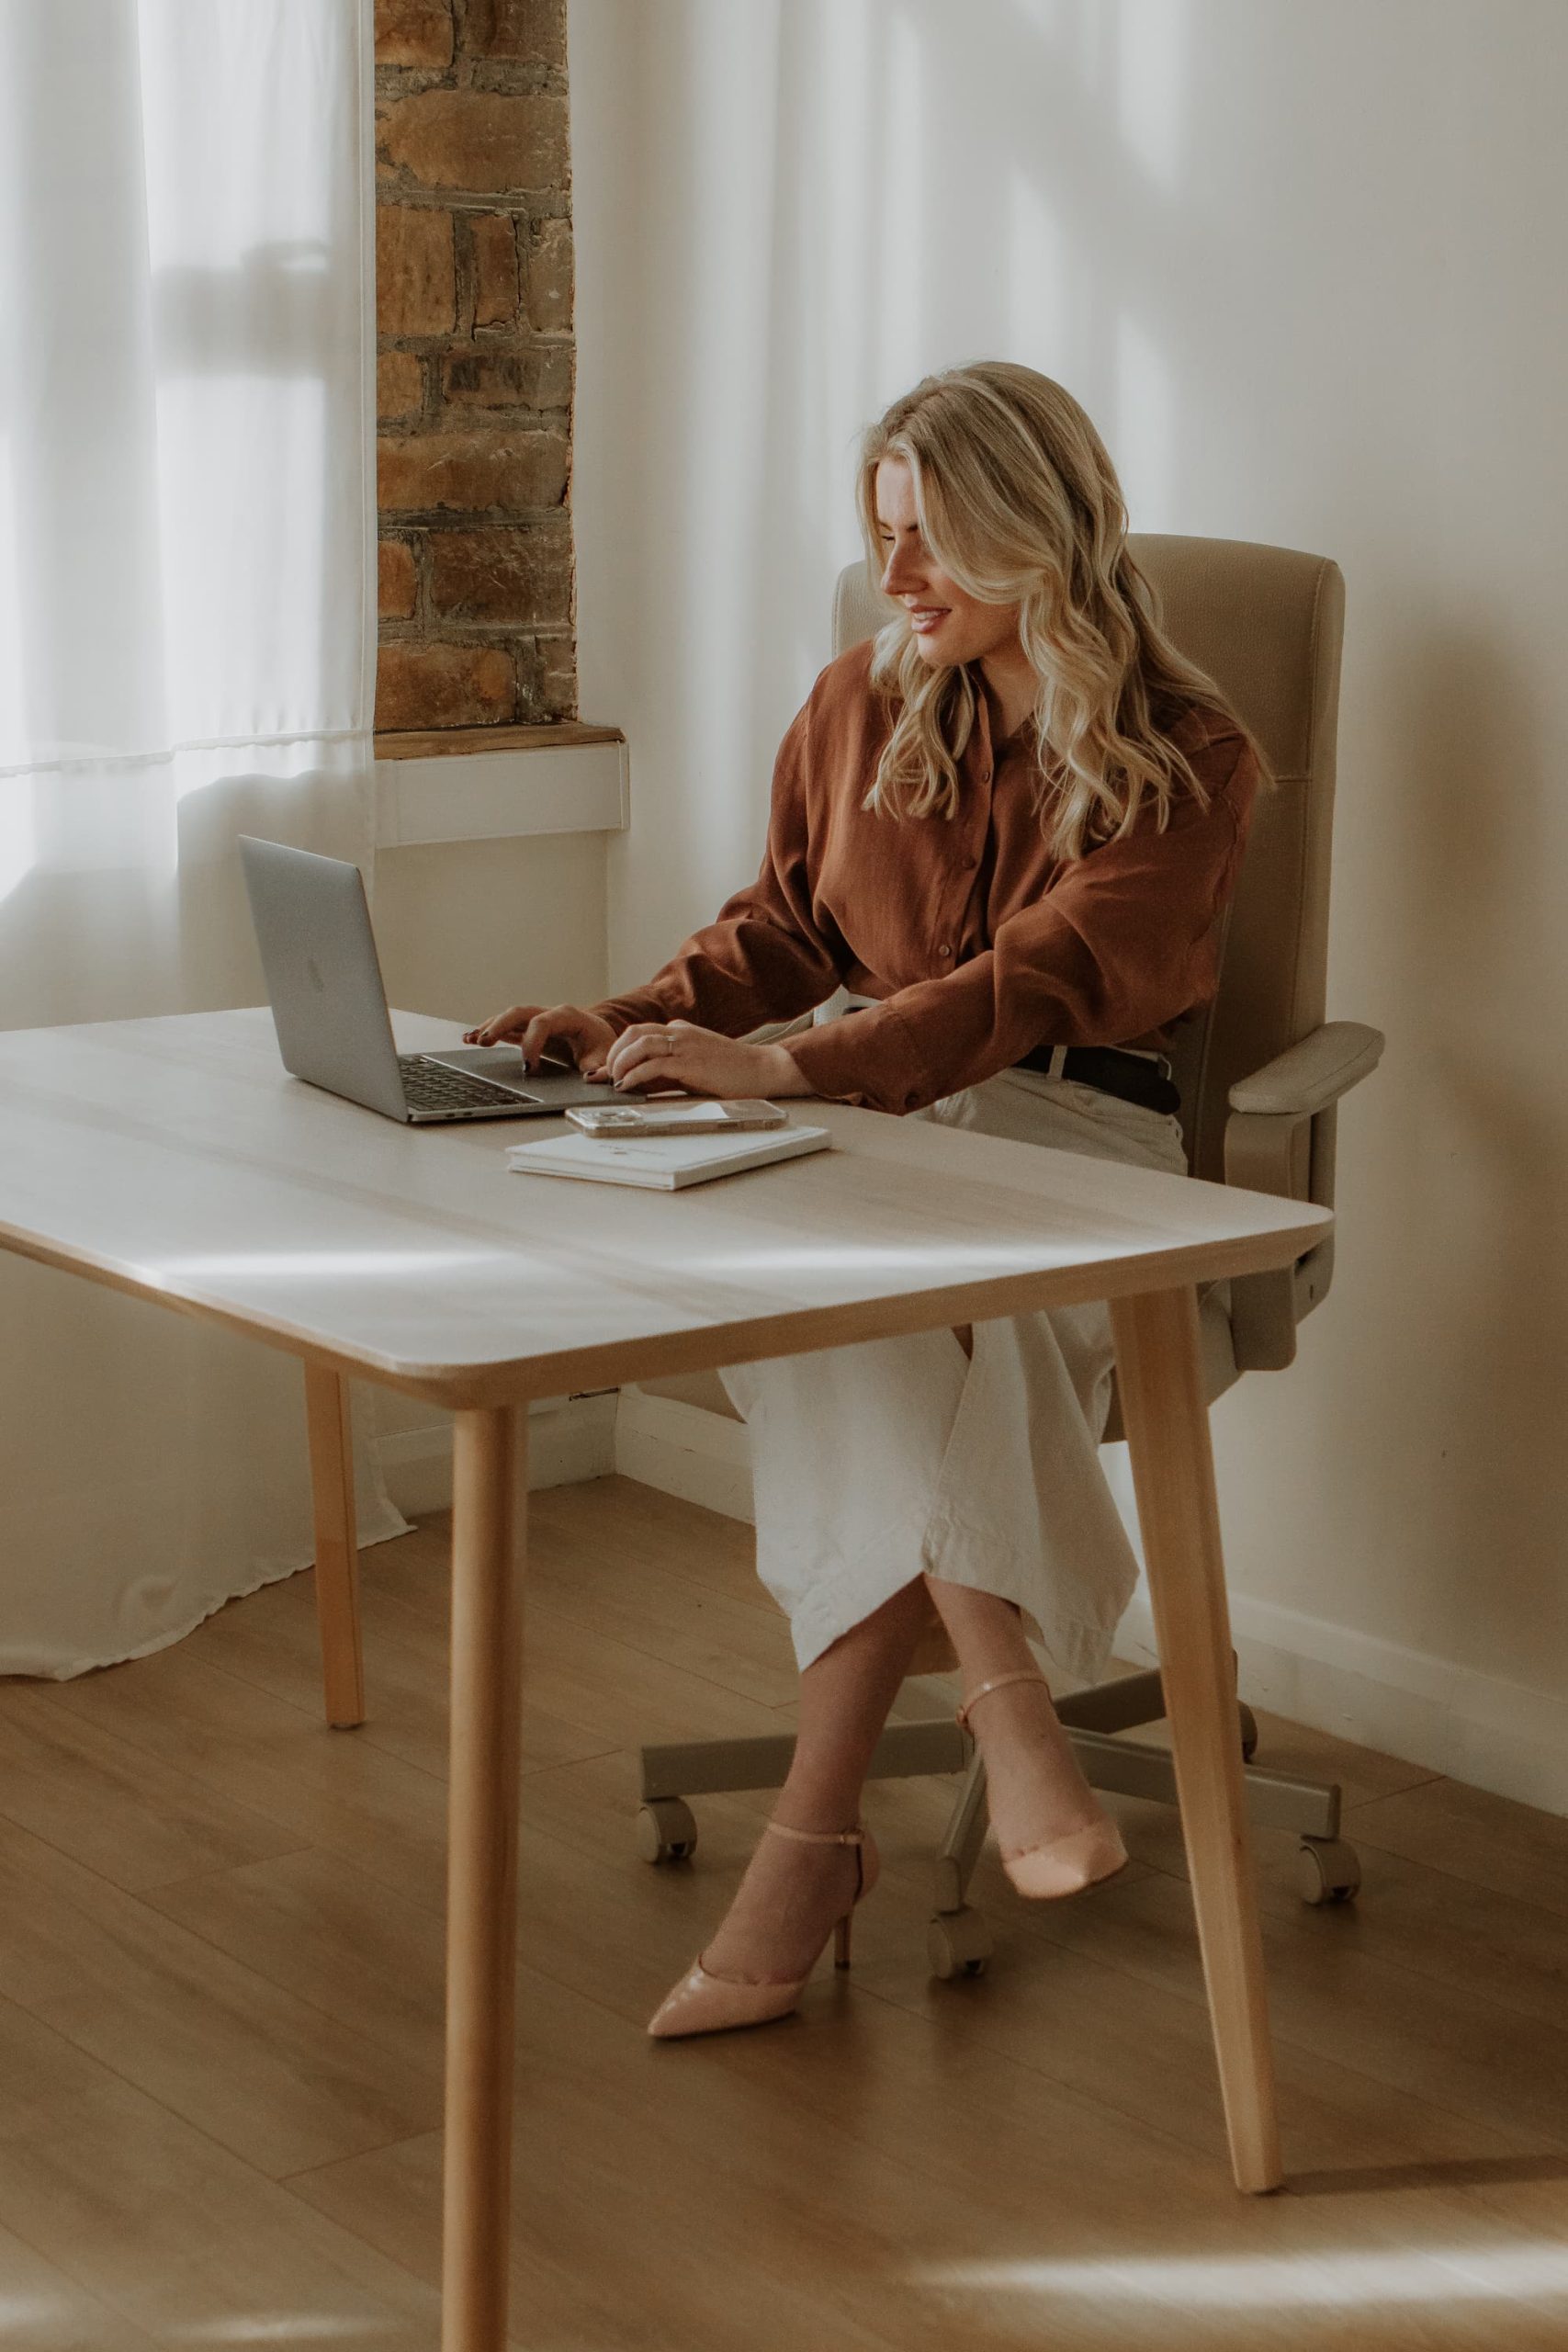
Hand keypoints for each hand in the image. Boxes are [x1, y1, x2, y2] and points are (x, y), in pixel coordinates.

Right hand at [462, 1002, 616, 1073]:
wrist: (599, 1036)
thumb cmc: (601, 1045)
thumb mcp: (605, 1056)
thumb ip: (601, 1067)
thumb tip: (590, 1076)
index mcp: (568, 1016)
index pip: (543, 1023)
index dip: (532, 1043)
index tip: (530, 1068)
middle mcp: (549, 1013)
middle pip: (519, 1012)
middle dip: (500, 1025)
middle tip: (485, 1042)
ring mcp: (536, 1019)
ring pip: (509, 1017)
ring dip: (489, 1027)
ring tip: (470, 1040)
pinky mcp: (527, 1028)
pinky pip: (506, 1026)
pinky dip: (488, 1031)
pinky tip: (471, 1038)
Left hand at [603, 1019, 812, 1098]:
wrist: (762, 1070)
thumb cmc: (732, 1072)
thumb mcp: (694, 1065)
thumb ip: (669, 1070)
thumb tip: (639, 1082)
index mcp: (680, 1030)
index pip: (640, 1033)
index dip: (619, 1050)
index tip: (605, 1069)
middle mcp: (680, 1032)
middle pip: (634, 1033)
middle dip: (614, 1053)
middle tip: (606, 1074)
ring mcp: (685, 1044)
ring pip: (639, 1043)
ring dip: (620, 1062)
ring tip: (615, 1080)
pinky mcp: (690, 1062)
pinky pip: (653, 1064)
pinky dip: (635, 1074)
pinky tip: (627, 1086)